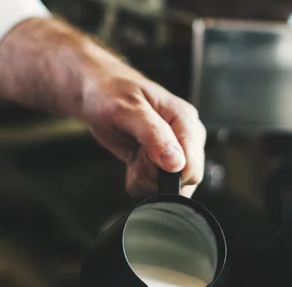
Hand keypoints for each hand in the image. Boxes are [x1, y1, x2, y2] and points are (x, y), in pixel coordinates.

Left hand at [80, 59, 206, 197]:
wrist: (98, 93)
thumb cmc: (111, 93)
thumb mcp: (128, 110)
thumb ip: (153, 135)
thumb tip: (176, 163)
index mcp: (185, 120)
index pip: (192, 167)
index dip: (165, 172)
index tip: (143, 155)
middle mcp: (186, 137)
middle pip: (182, 181)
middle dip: (153, 175)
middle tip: (136, 153)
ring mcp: (176, 150)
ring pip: (169, 187)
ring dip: (145, 177)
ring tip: (134, 153)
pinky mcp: (164, 161)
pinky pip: (156, 186)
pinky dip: (140, 179)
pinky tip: (134, 160)